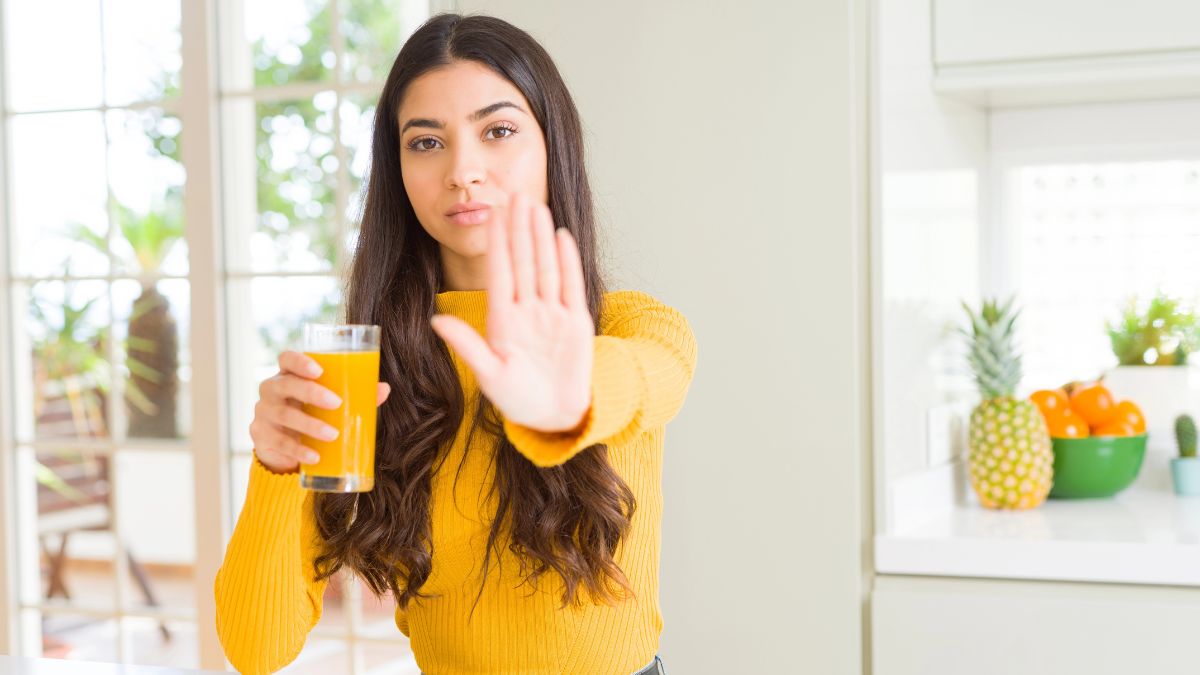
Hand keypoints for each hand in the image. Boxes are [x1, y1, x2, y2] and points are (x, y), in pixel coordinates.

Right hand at [251, 350, 391, 473]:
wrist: (283, 446)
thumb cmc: (311, 413)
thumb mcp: (327, 402)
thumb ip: (355, 394)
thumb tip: (384, 389)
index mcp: (288, 375)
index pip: (286, 358)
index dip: (299, 361)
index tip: (319, 370)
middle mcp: (271, 389)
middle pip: (285, 385)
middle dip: (311, 393)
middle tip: (337, 403)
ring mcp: (263, 412)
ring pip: (284, 415)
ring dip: (310, 425)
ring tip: (333, 434)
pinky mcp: (260, 435)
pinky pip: (278, 442)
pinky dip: (298, 450)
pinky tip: (314, 456)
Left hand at [430, 192, 593, 432]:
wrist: (555, 416)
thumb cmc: (519, 399)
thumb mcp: (489, 374)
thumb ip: (467, 345)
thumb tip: (437, 320)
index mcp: (501, 320)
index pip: (498, 273)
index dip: (497, 243)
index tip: (492, 214)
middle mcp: (526, 310)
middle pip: (522, 261)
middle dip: (519, 228)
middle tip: (516, 193)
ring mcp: (551, 313)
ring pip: (544, 266)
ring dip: (540, 236)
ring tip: (536, 206)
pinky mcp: (575, 321)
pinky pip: (571, 284)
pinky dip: (567, 260)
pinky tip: (561, 236)